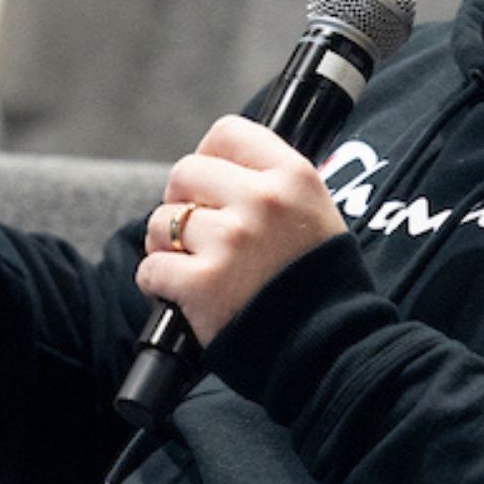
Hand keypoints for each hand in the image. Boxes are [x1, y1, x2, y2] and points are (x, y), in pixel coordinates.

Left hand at [132, 117, 346, 344]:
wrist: (332, 350)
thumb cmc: (319, 286)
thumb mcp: (316, 215)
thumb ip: (273, 187)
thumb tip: (217, 168)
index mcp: (294, 177)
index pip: (227, 133)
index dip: (208, 158)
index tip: (208, 185)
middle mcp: (263, 201)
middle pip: (184, 172)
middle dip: (182, 203)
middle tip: (198, 235)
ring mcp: (232, 241)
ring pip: (160, 221)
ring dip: (165, 246)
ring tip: (194, 267)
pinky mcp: (204, 283)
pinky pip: (150, 268)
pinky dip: (157, 284)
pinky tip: (183, 295)